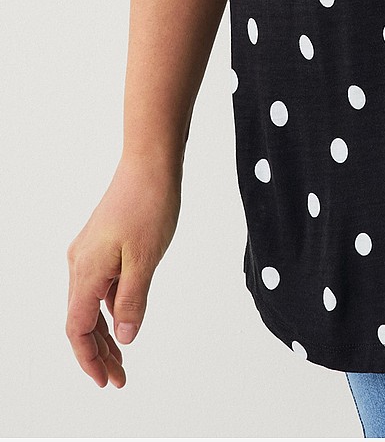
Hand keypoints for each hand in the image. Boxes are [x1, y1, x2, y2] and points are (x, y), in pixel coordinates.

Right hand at [66, 155, 181, 387]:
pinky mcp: (101, 243)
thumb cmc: (149, 203)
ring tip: (123, 358)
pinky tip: (126, 317)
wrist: (150, 162)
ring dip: (105, 331)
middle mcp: (79, 263)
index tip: (106, 381)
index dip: (89, 359)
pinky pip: (100, 286)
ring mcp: (89, 252)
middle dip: (99, 353)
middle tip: (120, 378)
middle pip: (81, 320)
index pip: (78, 328)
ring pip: (90, 304)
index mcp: (86, 271)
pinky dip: (110, 307)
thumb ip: (133, 300)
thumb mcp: (145, 258)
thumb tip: (124, 338)